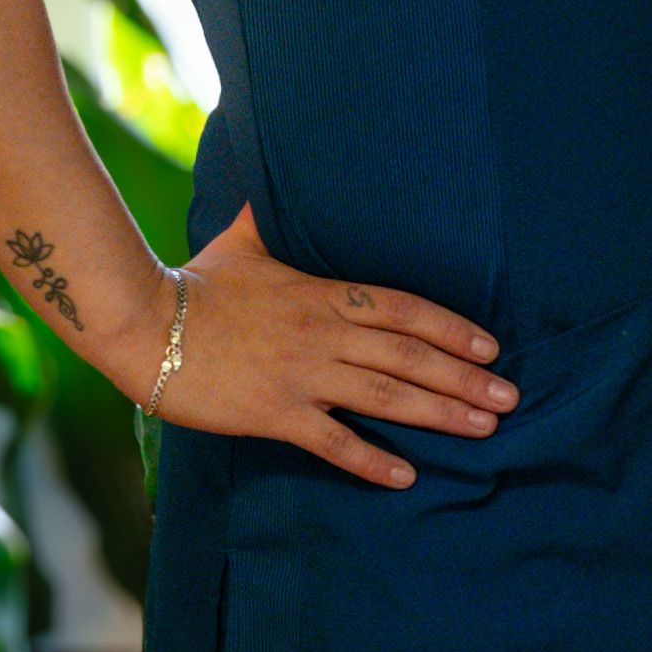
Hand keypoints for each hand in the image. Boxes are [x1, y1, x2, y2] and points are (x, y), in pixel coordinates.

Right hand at [127, 205, 513, 492]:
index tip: (491, 348)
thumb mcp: (243, 241)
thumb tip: (274, 175)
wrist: (141, 323)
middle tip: (509, 398)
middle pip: (409, 356)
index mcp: (323, 294)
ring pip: (386, 397)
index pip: (405, 309)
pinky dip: (373, 461)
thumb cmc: (194, 283)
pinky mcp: (274, 414)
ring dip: (440, 414)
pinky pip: (334, 442)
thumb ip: (271, 216)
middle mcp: (323, 336)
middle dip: (465, 379)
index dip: (453, 328)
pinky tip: (407, 476)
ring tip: (484, 430)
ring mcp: (301, 376)